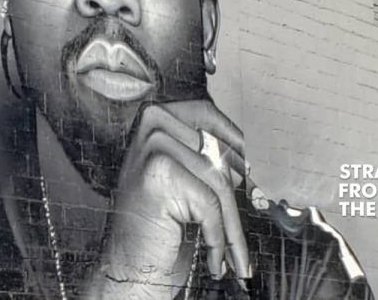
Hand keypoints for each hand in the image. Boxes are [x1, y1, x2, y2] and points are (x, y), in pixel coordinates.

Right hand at [86, 99, 248, 299]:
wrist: (126, 262)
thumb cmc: (152, 221)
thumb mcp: (177, 172)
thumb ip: (203, 153)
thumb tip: (249, 158)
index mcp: (154, 116)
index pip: (207, 115)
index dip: (234, 141)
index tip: (250, 166)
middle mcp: (152, 125)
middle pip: (219, 153)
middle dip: (240, 190)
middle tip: (251, 213)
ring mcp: (155, 147)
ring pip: (219, 182)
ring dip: (233, 225)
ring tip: (235, 252)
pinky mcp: (162, 176)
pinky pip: (211, 205)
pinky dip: (218, 237)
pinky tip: (214, 258)